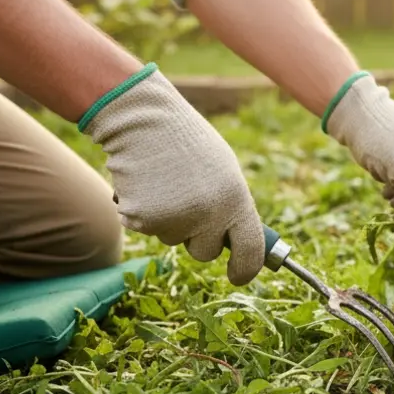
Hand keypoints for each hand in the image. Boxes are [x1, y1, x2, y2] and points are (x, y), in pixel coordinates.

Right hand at [80, 66, 266, 284]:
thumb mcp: (224, 171)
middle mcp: (210, 214)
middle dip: (197, 237)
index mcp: (236, 199)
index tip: (238, 276)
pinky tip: (146, 184)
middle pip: (205, 252)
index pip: (251, 250)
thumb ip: (232, 206)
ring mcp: (176, 219)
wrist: (143, 118)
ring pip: (174, 240)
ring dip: (169, 220)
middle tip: (187, 201)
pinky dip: (144, 212)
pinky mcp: (144, 219)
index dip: (245, 269)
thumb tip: (239, 241)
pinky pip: (147, 229)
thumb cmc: (186, 141)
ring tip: (166, 182)